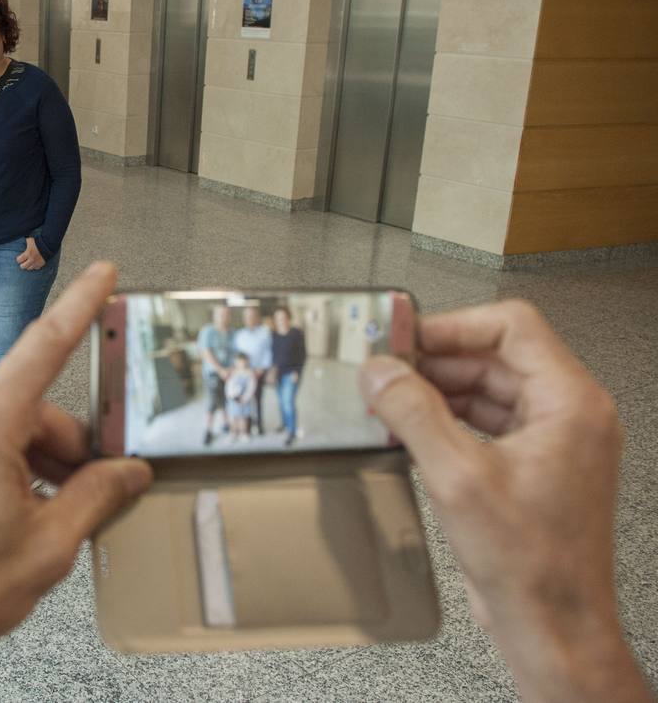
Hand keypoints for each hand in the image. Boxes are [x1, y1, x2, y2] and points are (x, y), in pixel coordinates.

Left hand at [0, 262, 151, 702]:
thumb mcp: (49, 546)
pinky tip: (16, 514)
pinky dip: (7, 470)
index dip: (80, 307)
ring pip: (6, 429)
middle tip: (93, 494)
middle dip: (68, 450)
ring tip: (47, 520)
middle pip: (33, 409)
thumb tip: (128, 472)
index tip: (103, 273)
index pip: (42, 349)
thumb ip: (96, 495)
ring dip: (36, 465)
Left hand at [15, 236, 45, 270]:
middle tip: (23, 262)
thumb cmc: (39, 241)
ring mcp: (37, 262)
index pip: (19, 260)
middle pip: (23, 266)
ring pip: (29, 268)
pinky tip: (34, 263)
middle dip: (22, 264)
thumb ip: (25, 241)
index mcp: (28, 253)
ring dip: (28, 266)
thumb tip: (21, 238)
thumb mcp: (30, 240)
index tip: (19, 258)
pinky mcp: (42, 264)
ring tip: (28, 263)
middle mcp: (32, 259)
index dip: (18, 259)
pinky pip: (36, 268)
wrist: (49, 244)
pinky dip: (35, 266)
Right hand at [358, 300, 647, 702]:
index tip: (406, 336)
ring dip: (438, 392)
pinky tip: (412, 432)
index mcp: (570, 404)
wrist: (552, 625)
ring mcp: (555, 442)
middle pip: (496, 357)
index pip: (511, 327)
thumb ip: (413, 414)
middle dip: (437, 362)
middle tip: (386, 371)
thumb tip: (381, 373)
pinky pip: (488, 422)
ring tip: (391, 402)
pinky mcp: (535, 467)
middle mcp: (571, 416)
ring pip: (489, 389)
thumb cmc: (532, 564)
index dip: (453, 326)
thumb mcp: (457, 477)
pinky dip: (448, 420)